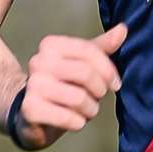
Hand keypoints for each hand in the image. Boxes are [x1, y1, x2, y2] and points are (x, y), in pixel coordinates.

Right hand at [16, 23, 125, 149]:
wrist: (31, 112)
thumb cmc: (63, 84)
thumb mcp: (82, 62)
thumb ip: (101, 47)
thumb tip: (122, 29)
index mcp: (51, 45)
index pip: (89, 51)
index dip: (108, 69)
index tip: (115, 83)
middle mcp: (38, 61)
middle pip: (85, 73)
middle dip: (100, 89)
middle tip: (98, 97)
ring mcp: (32, 85)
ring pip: (78, 98)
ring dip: (91, 109)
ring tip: (87, 110)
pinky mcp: (30, 109)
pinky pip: (67, 118)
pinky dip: (78, 122)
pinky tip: (75, 121)